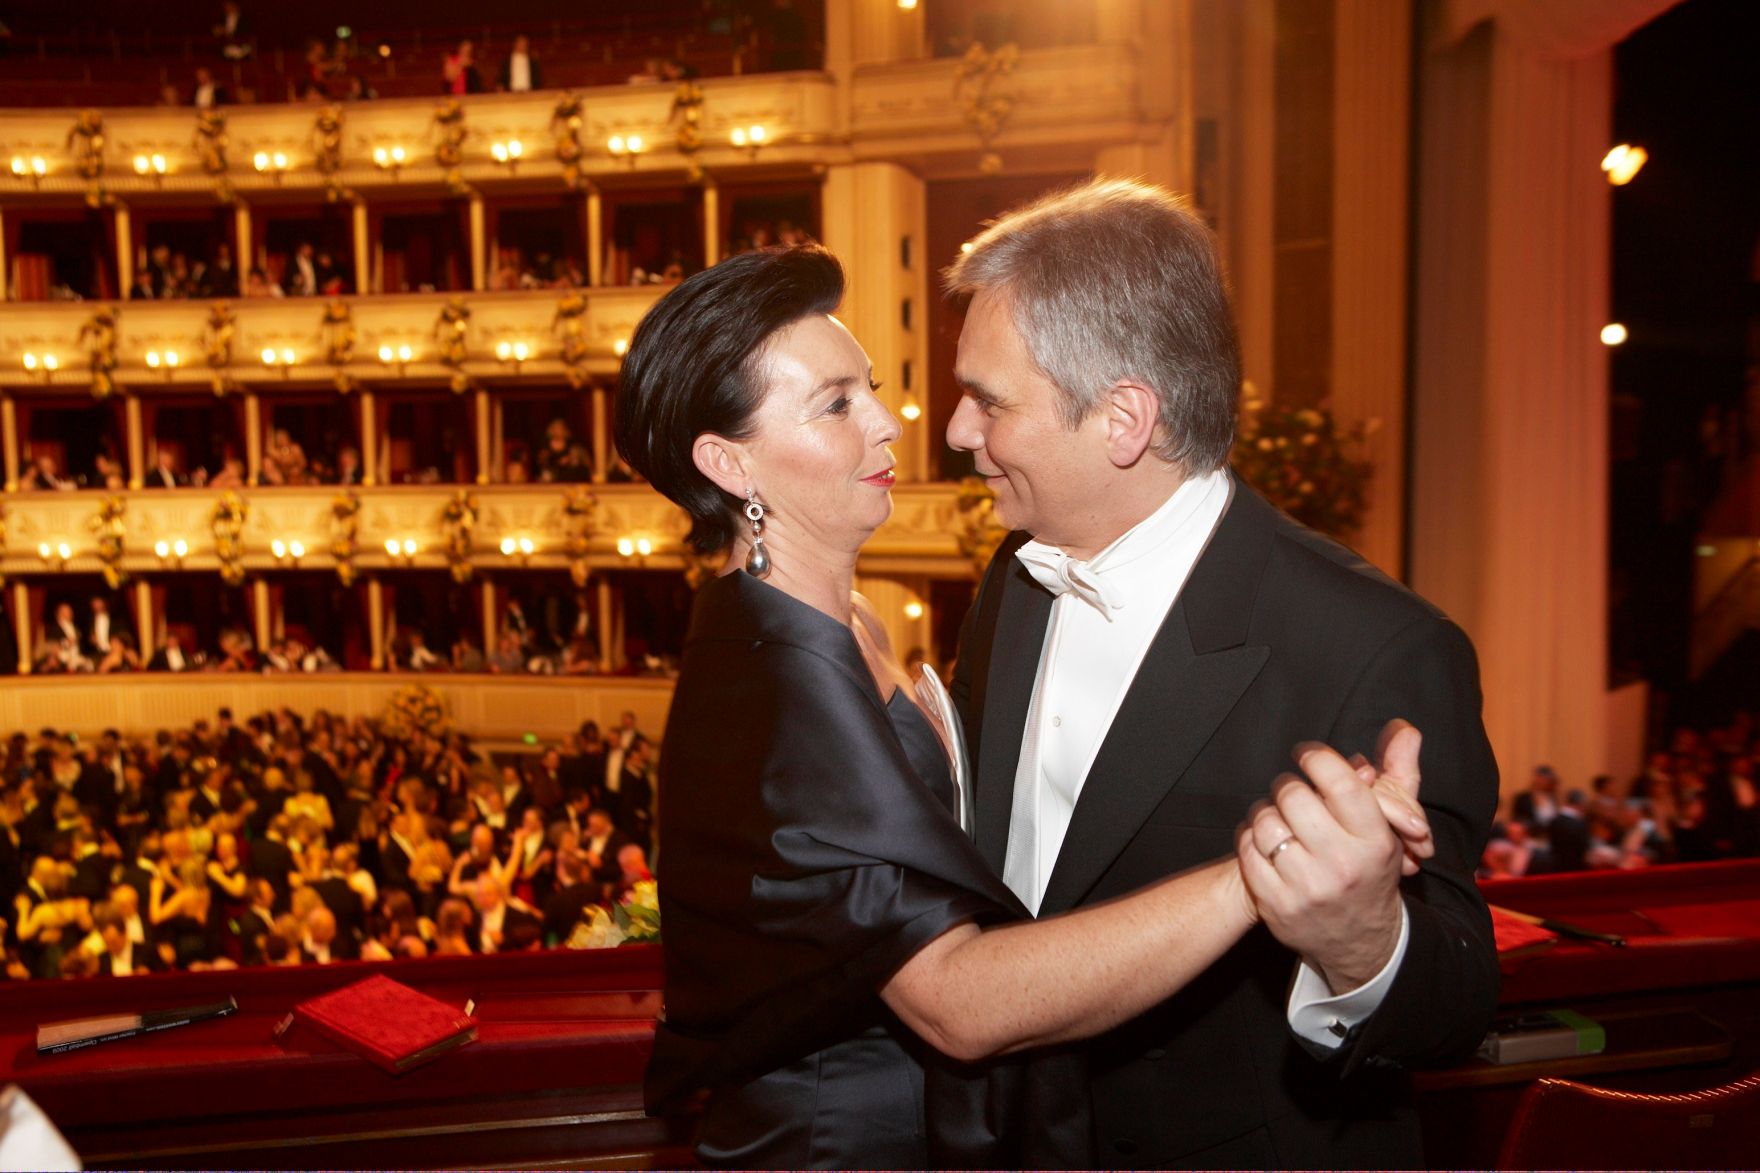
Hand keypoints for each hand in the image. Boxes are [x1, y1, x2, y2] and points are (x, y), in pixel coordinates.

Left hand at [1235, 720, 1424, 995]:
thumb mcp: (1393, 828)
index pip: (1339, 781)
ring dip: (1265, 812)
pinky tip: (1264, 840)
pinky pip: (1246, 850)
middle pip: (1293, 796)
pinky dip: (1249, 838)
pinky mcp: (1275, 904)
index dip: (1316, 757)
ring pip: (1264, 822)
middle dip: (1289, 785)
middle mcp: (1341, 865)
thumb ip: (1398, 774)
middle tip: (1292, 790)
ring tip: (1278, 817)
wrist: (1360, 941)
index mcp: (1375, 841)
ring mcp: (1306, 887)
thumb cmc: (1372, 870)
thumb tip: (1405, 727)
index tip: (1307, 754)